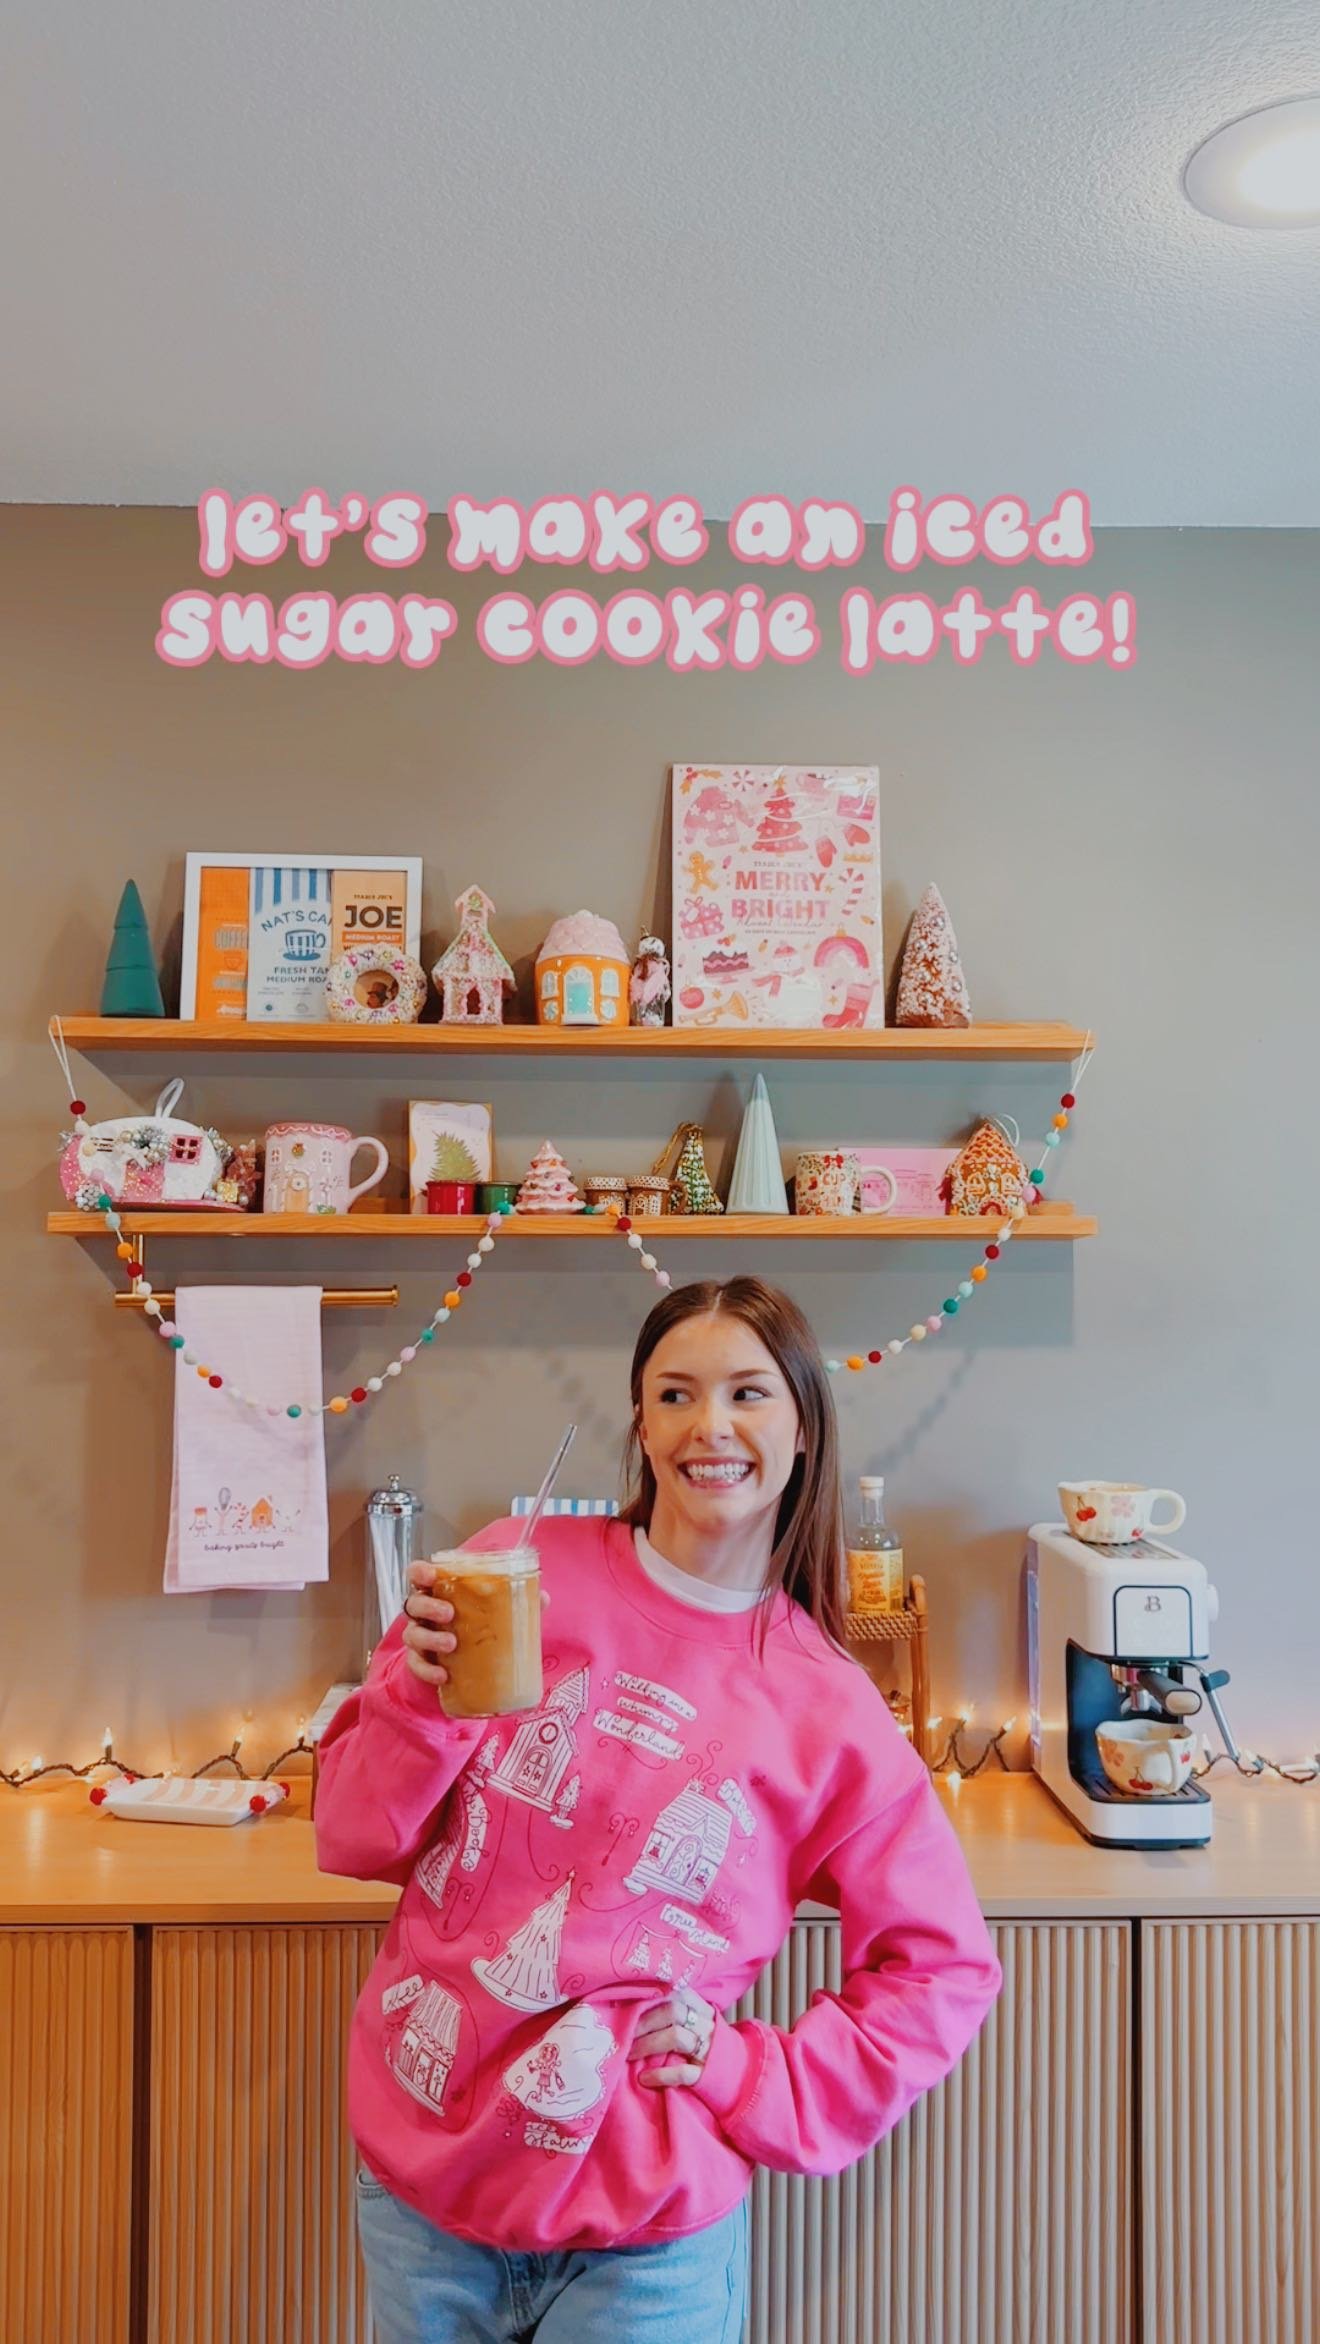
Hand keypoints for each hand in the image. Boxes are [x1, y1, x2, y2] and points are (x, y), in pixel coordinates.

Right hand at [399, 1559, 550, 1688]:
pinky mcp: (420, 1664)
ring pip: (412, 1634)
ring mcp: (419, 1639)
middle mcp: (424, 1615)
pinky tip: (443, 1675)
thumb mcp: (494, 1613)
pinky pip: (416, 1665)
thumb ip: (515, 1602)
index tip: (430, 1576)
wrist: (461, 1670)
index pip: (418, 1575)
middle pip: (414, 1604)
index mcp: (439, 1593)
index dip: (420, 1572)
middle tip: (449, 1613)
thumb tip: (543, 1597)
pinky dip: (428, 1670)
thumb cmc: (474, 1629)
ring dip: (430, 1638)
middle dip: (429, 1606)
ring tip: (451, 1644)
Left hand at [629, 1989, 715, 2089]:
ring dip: (647, 2044)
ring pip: (676, 2037)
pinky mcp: (706, 2076)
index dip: (653, 1995)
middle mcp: (706, 2026)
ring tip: (628, 2053)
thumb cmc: (710, 2046)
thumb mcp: (700, 2023)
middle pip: (673, 2011)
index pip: (678, 1991)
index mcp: (703, 2010)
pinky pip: (683, 2073)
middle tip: (623, 2031)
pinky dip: (661, 2075)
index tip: (629, 2002)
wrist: (741, 2076)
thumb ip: (678, 2012)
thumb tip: (636, 2006)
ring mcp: (707, 2050)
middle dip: (644, 2021)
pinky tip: (644, 2078)